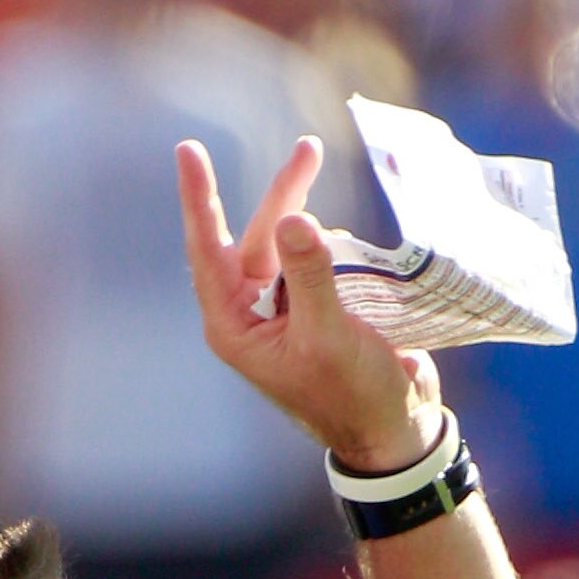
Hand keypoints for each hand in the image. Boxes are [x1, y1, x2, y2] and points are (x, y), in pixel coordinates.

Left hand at [176, 136, 439, 474]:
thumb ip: (312, 276)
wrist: (391, 427)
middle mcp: (251, 315)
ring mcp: (282, 310)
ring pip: (284, 243)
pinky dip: (327, 241)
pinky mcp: (314, 306)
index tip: (188, 150)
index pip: (208, 252)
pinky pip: (312, 258)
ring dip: (302, 209)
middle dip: (281, 196)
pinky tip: (348, 241)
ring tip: (316, 160)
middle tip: (308, 150)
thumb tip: (296, 221)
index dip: (199, 199)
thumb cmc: (353, 394)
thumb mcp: (330, 335)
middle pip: (254, 238)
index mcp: (236, 328)